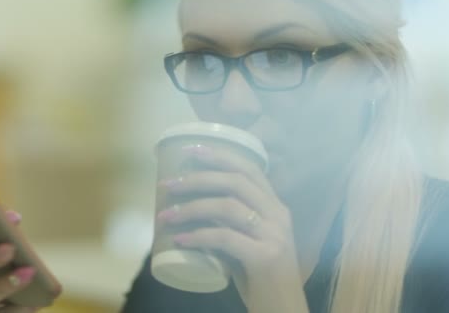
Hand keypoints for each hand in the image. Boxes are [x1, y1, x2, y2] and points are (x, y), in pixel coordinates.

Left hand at [156, 145, 308, 312]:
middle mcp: (278, 215)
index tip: (190, 150)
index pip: (249, 169)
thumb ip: (227, 222)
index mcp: (276, 206)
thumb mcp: (246, 241)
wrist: (283, 309)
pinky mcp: (265, 257)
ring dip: (191, 207)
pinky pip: (226, 239)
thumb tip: (191, 207)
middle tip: (168, 184)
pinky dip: (199, 236)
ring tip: (165, 215)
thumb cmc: (260, 275)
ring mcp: (274, 235)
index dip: (220, 155)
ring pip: (228, 207)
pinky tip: (180, 238)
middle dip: (197, 178)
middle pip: (236, 181)